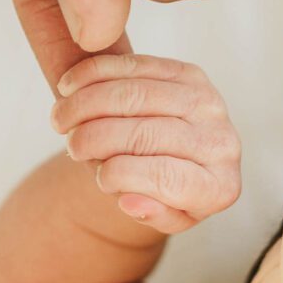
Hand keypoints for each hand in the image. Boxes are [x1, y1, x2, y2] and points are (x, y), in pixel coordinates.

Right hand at [51, 54, 241, 234]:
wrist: (182, 160)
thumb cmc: (167, 194)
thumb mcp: (163, 217)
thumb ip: (152, 215)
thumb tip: (131, 201)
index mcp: (219, 187)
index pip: (168, 179)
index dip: (122, 176)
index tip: (98, 177)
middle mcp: (222, 143)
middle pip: (147, 133)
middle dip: (96, 137)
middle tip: (69, 145)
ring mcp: (209, 103)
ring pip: (137, 95)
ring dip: (88, 103)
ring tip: (60, 118)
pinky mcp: (191, 74)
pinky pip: (137, 65)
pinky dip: (96, 73)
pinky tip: (70, 86)